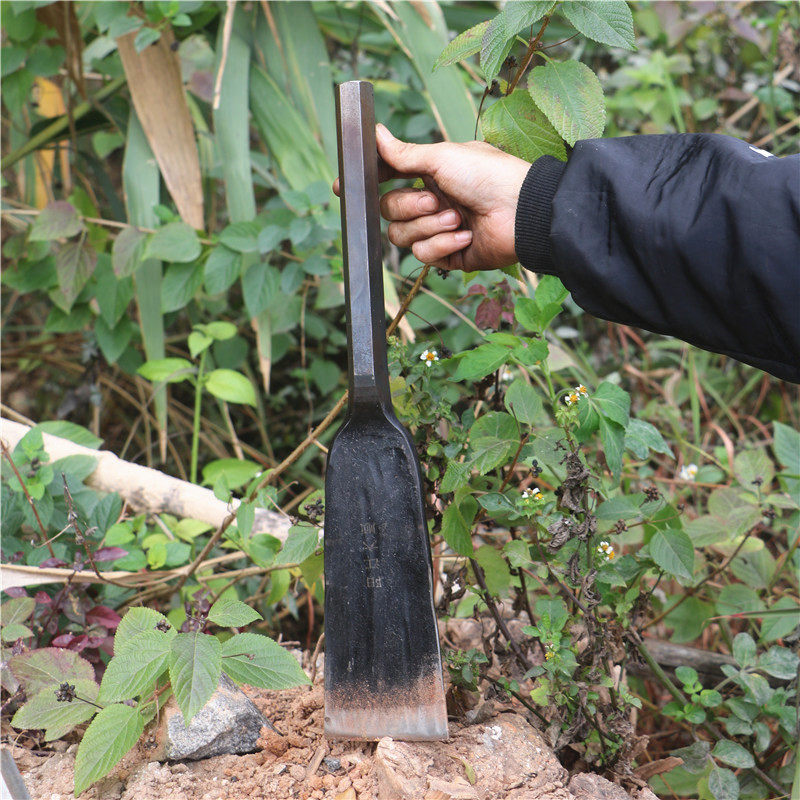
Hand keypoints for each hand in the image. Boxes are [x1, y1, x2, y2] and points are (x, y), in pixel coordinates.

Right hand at [334, 125, 531, 271]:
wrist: (521, 212)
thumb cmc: (488, 175)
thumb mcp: (442, 157)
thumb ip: (404, 154)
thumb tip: (376, 134)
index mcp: (429, 174)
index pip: (387, 178)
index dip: (366, 182)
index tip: (344, 188)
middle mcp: (430, 202)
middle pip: (388, 211)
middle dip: (409, 207)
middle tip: (434, 199)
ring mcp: (438, 230)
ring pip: (401, 236)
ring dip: (428, 227)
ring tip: (457, 219)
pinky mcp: (448, 256)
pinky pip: (424, 256)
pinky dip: (443, 245)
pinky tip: (465, 237)